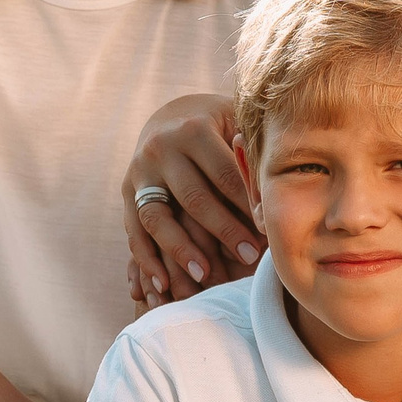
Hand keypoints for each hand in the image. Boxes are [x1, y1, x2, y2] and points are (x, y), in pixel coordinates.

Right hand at [123, 94, 259, 307]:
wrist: (170, 117)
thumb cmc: (219, 125)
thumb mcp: (236, 122)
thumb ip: (252, 152)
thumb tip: (274, 198)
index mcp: (192, 130)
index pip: (224, 174)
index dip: (247, 205)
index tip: (269, 232)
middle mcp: (161, 149)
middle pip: (194, 198)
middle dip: (224, 230)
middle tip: (250, 257)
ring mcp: (140, 173)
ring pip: (158, 217)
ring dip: (181, 251)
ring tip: (205, 277)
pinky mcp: (127, 193)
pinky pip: (134, 231)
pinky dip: (147, 260)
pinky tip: (163, 285)